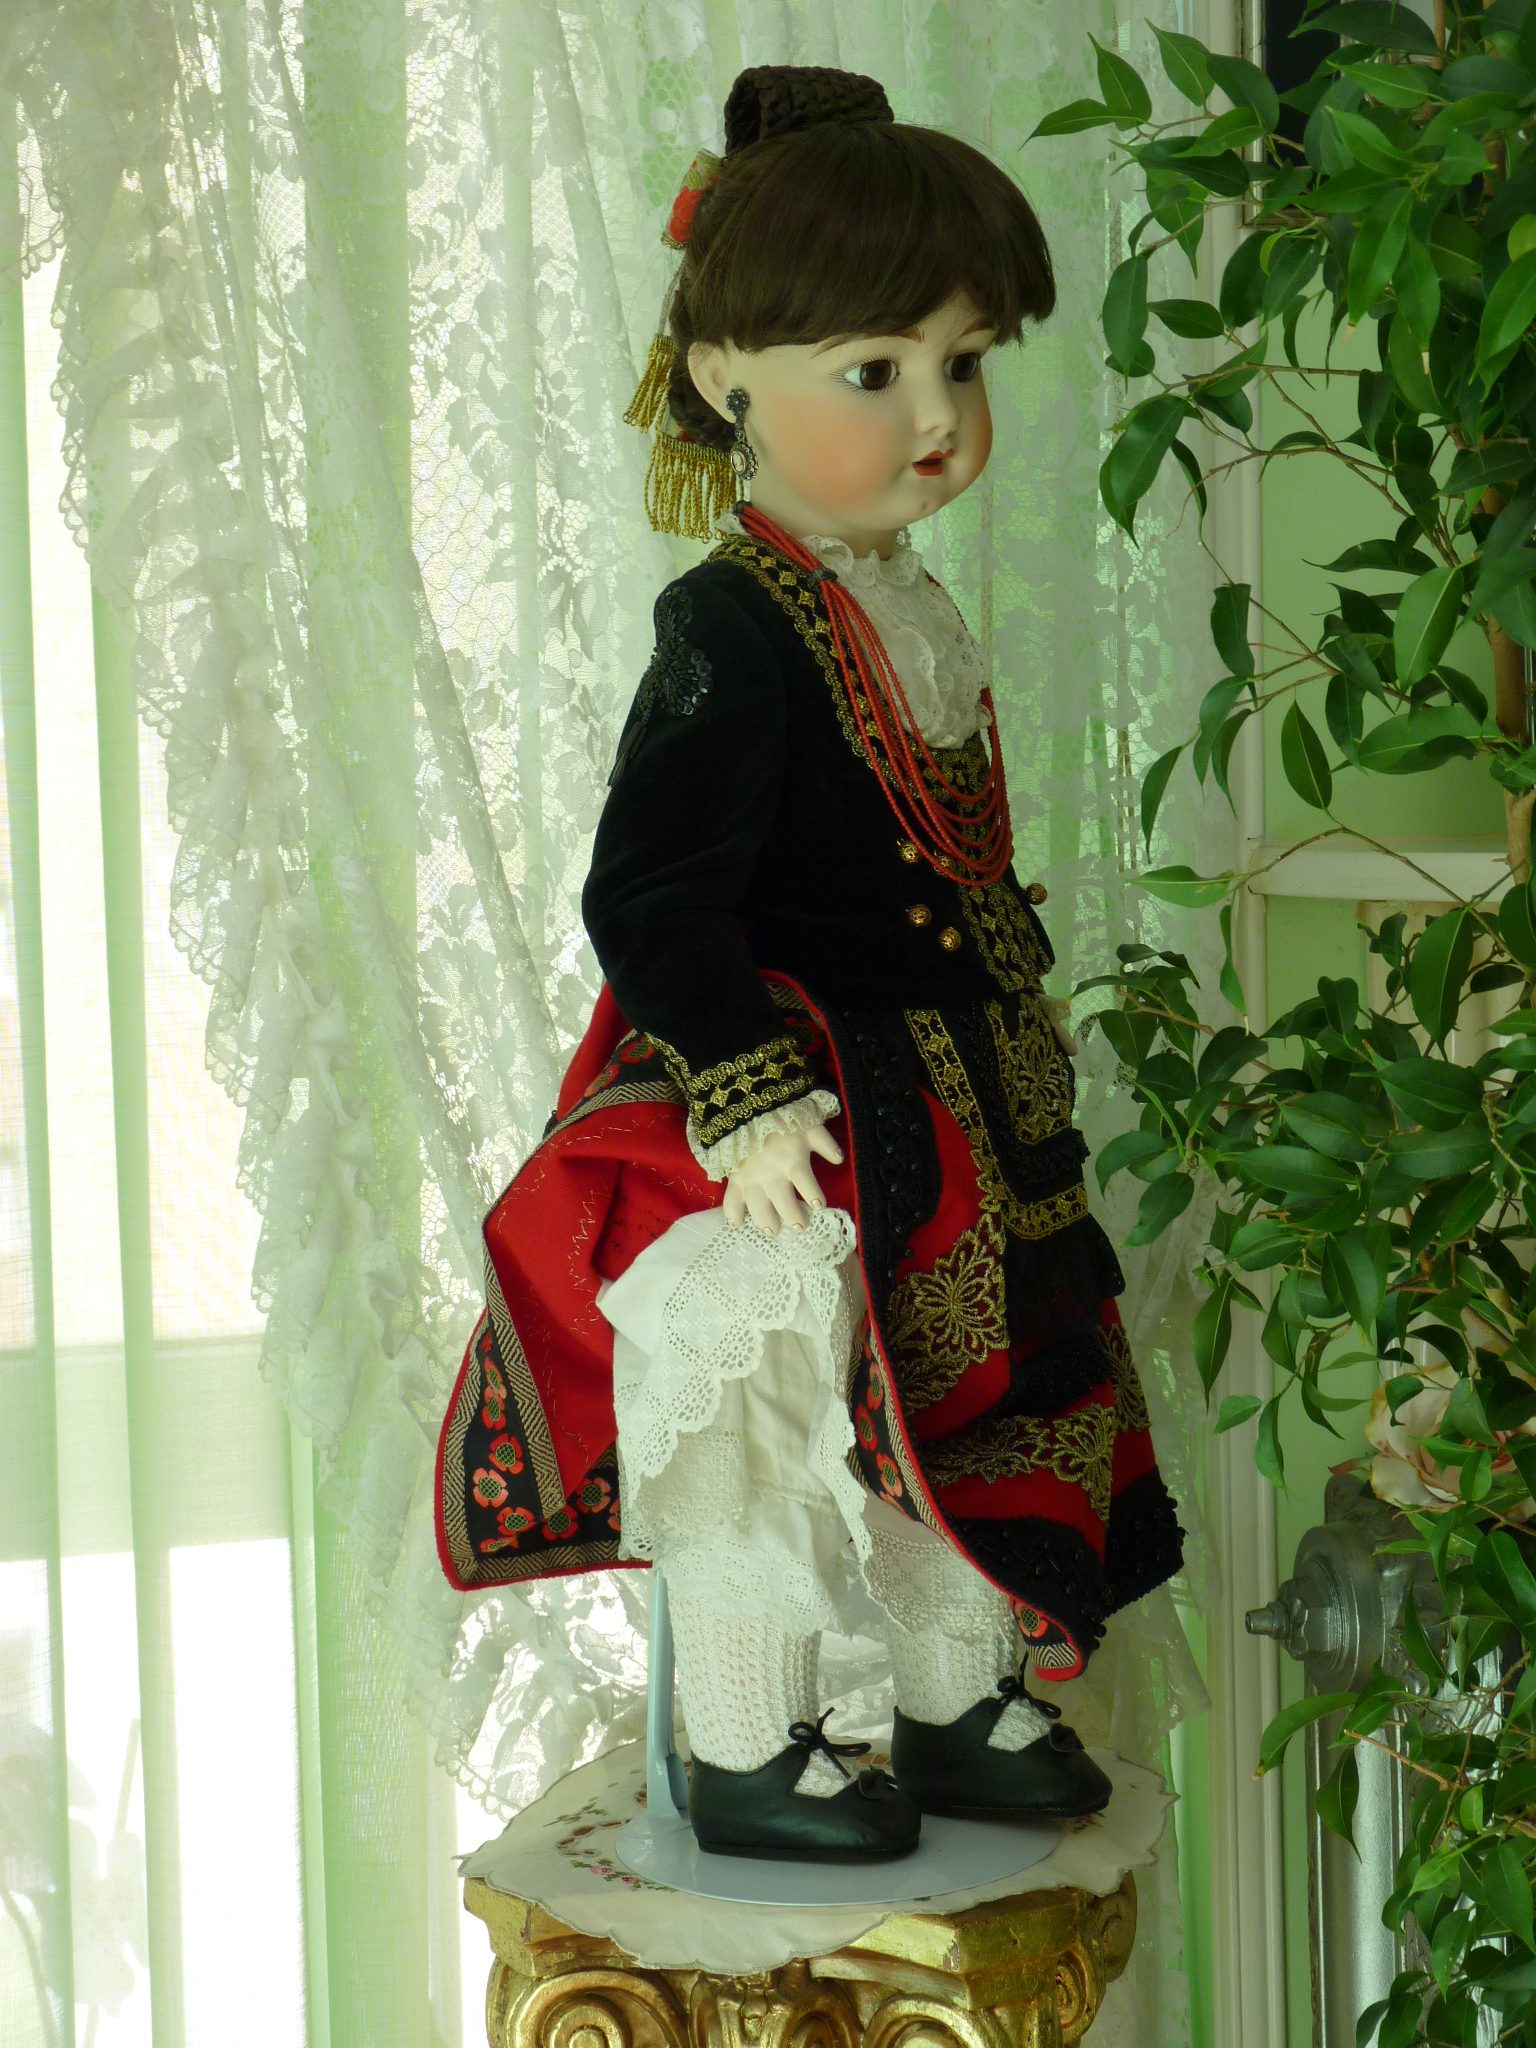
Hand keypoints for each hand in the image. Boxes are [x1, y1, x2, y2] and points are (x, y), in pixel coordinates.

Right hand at [723, 1123, 844, 1233]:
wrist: (748, 1107)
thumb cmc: (782, 1118)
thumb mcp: (809, 1126)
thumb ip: (825, 1144)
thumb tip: (839, 1160)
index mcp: (792, 1160)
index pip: (806, 1183)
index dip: (813, 1196)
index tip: (818, 1206)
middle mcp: (772, 1173)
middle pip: (783, 1201)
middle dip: (793, 1217)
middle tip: (800, 1226)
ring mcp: (752, 1177)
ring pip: (758, 1206)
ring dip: (765, 1220)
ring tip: (772, 1230)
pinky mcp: (735, 1177)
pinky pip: (731, 1198)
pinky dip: (732, 1212)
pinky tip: (735, 1224)